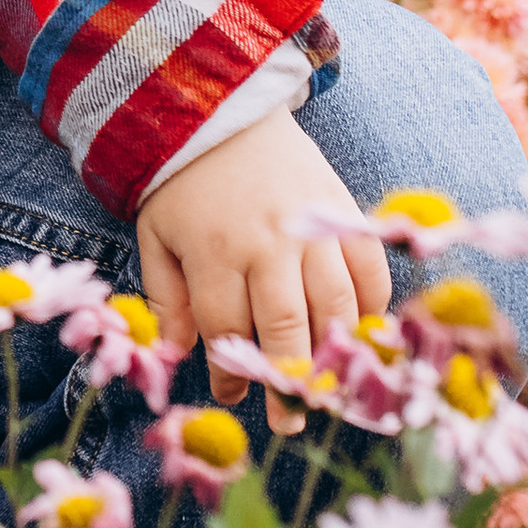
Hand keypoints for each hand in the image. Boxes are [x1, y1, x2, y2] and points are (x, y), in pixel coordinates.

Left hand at [136, 110, 390, 378]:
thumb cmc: (182, 182)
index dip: (231, 373)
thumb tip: (178, 355)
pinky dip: (372, 306)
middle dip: (290, 383)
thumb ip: (167, 297)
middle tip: (290, 420)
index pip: (228, 329)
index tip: (234, 397)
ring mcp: (312, 226)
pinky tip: (361, 334)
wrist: (222, 107)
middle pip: (288, 327)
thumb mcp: (155, 235)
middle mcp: (267, 242)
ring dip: (336, 355)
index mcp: (213, 251)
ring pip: (336, 305)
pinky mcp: (343, 209)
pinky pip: (370, 269)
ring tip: (330, 389)